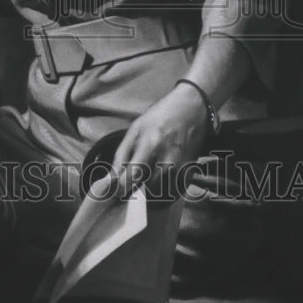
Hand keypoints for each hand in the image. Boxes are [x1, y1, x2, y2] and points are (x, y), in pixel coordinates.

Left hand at [112, 82, 209, 198]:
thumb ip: (122, 154)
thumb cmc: (159, 117)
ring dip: (150, 193)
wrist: (191, 108)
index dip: (123, 187)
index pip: (134, 173)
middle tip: (130, 187)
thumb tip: (111, 178)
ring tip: (145, 181)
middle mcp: (167, 157)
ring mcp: (181, 166)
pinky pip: (174, 194)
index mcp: (150, 142)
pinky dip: (163, 194)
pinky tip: (158, 183)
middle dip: (136, 192)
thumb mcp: (135, 129)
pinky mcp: (190, 172)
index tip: (116, 192)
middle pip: (148, 188)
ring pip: (161, 194)